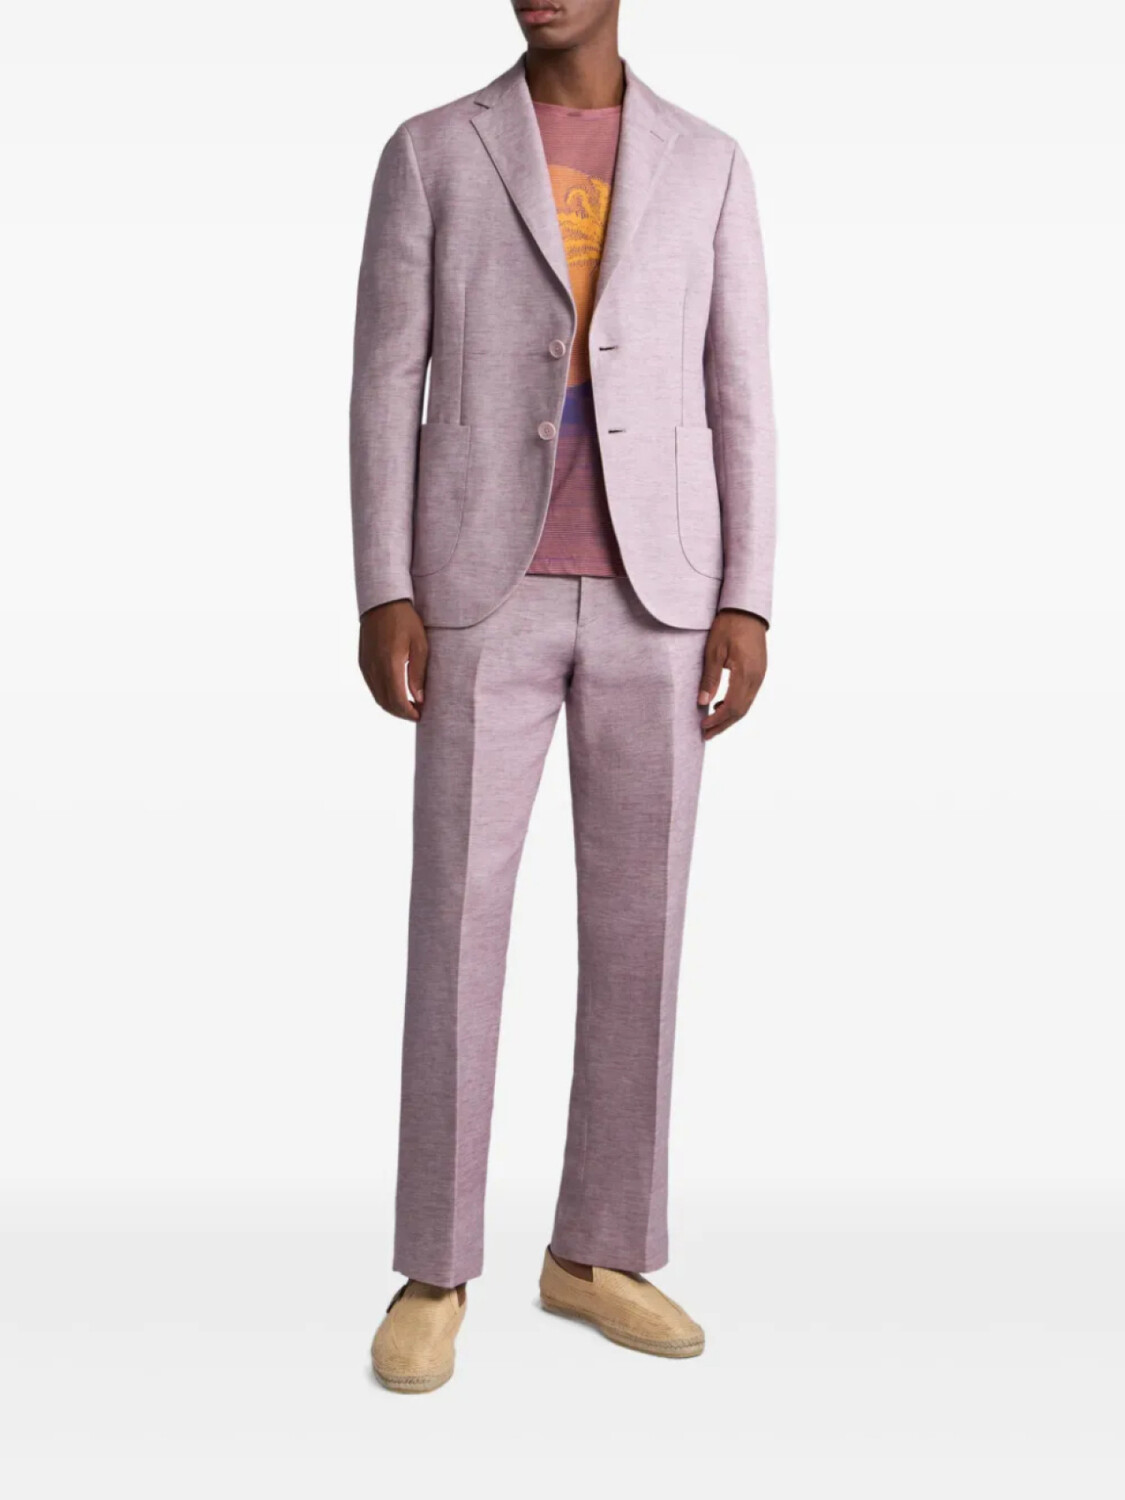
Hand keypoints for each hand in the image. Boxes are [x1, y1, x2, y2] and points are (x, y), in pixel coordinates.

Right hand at [358, 599, 427, 720]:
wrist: (382, 602)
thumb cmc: (405, 620)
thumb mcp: (420, 644)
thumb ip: (418, 673)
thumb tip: (419, 698)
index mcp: (389, 664)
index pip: (397, 700)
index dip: (408, 712)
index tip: (420, 715)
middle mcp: (374, 668)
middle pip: (386, 703)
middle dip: (401, 713)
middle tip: (417, 713)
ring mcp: (366, 666)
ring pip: (377, 697)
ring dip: (392, 706)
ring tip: (409, 705)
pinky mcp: (362, 663)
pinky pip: (372, 686)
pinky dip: (384, 695)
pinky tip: (396, 692)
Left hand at [697, 610, 767, 738]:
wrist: (747, 609)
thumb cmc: (728, 626)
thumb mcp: (713, 651)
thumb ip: (710, 678)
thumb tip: (703, 702)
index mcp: (746, 673)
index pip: (733, 707)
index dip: (717, 720)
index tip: (703, 726)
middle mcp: (757, 677)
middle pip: (741, 711)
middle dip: (723, 724)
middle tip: (706, 734)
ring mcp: (760, 675)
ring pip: (746, 704)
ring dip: (729, 716)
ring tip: (712, 724)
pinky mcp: (759, 671)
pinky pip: (749, 695)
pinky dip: (736, 705)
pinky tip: (721, 705)